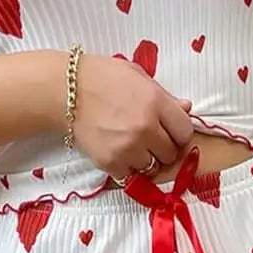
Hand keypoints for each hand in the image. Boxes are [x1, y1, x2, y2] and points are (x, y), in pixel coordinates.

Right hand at [71, 53, 193, 180]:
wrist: (64, 91)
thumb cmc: (101, 77)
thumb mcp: (137, 76)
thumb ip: (165, 96)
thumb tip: (187, 108)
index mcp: (156, 103)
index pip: (186, 132)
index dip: (179, 132)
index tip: (169, 130)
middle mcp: (146, 128)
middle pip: (171, 153)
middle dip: (164, 147)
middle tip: (150, 138)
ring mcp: (128, 148)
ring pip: (152, 167)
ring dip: (145, 159)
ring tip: (131, 145)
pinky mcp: (110, 162)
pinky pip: (130, 175)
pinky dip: (126, 168)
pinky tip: (118, 152)